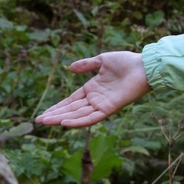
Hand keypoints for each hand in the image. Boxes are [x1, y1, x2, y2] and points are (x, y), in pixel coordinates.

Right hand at [36, 50, 150, 127]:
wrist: (145, 66)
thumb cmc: (127, 62)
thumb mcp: (102, 60)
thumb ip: (87, 65)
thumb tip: (70, 68)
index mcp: (92, 88)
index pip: (71, 101)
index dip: (57, 106)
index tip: (43, 112)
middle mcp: (96, 99)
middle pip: (71, 109)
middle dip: (55, 115)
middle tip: (38, 121)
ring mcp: (102, 104)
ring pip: (78, 115)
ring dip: (61, 119)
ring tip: (46, 122)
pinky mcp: (110, 108)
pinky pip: (92, 117)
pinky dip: (78, 121)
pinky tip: (65, 123)